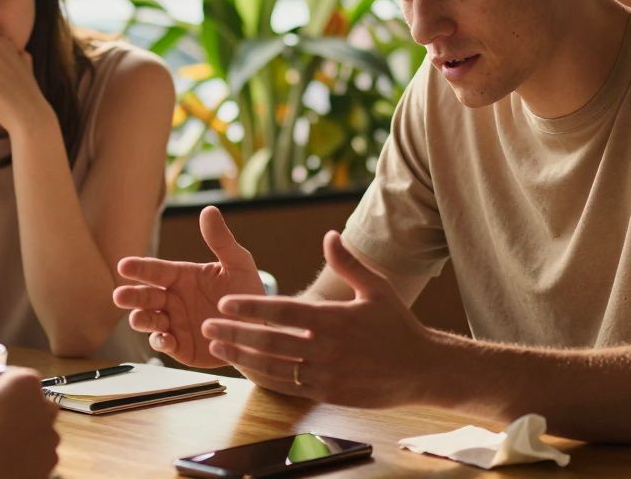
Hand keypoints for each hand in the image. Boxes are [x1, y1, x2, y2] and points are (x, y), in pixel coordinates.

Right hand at [0, 366, 58, 478]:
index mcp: (26, 383)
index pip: (17, 375)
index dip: (2, 385)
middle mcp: (45, 405)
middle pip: (33, 401)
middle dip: (17, 408)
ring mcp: (51, 433)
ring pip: (38, 426)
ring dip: (24, 431)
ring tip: (0, 444)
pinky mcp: (51, 457)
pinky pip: (40, 449)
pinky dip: (29, 452)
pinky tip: (10, 457)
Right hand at [113, 206, 263, 367]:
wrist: (259, 327)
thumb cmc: (247, 292)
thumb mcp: (238, 264)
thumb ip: (221, 240)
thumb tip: (208, 209)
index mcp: (182, 277)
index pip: (156, 270)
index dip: (140, 268)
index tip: (123, 265)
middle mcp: (173, 300)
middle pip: (145, 297)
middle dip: (131, 297)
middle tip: (120, 296)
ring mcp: (175, 324)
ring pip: (149, 321)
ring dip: (141, 320)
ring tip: (139, 318)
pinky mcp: (181, 347)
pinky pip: (165, 344)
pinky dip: (160, 342)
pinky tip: (164, 339)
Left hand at [201, 231, 433, 407]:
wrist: (423, 369)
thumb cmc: (398, 325)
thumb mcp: (377, 288)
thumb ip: (348, 263)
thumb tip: (328, 235)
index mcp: (334, 319)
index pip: (282, 311)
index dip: (251, 306)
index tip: (225, 302)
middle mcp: (326, 348)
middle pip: (269, 340)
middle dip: (234, 332)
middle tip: (208, 325)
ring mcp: (326, 374)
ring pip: (273, 366)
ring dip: (241, 356)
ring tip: (217, 346)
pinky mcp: (328, 394)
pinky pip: (288, 387)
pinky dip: (262, 378)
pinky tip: (245, 368)